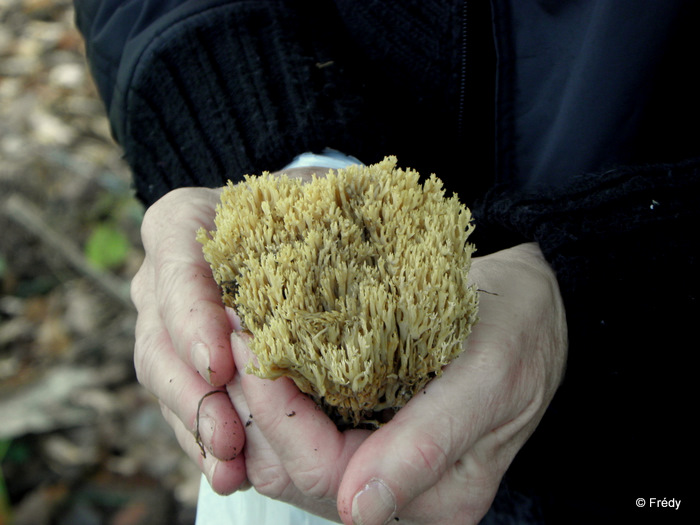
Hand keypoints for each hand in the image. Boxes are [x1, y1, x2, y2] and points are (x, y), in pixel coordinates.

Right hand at [131, 166, 331, 493]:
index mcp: (185, 223)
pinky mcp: (183, 366)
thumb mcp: (320, 192)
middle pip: (159, 337)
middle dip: (193, 391)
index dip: (191, 313)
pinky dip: (204, 442)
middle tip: (230, 433)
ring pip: (165, 381)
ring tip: (233, 464)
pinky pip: (181, 407)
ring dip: (197, 426)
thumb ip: (334, 196)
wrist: (287, 231)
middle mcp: (164, 278)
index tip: (221, 361)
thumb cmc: (307, 208)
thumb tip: (376, 205)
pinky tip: (233, 473)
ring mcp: (168, 326)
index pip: (176, 263)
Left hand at [230, 242, 566, 523]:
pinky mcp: (368, 432)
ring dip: (253, 399)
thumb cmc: (521, 331)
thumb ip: (428, 446)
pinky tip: (264, 349)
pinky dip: (273, 393)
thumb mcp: (487, 378)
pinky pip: (301, 428)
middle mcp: (398, 492)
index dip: (274, 412)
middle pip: (293, 471)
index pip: (322, 470)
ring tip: (238, 334)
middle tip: (231, 328)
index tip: (246, 339)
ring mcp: (379, 464)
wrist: (535, 306)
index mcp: (435, 494)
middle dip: (251, 402)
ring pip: (286, 455)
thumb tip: (361, 510)